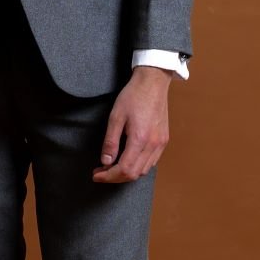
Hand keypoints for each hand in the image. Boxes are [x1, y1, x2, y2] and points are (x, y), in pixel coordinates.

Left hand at [92, 66, 172, 182]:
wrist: (153, 83)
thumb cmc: (133, 96)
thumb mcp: (115, 117)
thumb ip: (110, 142)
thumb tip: (105, 162)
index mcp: (140, 139)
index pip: (124, 169)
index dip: (108, 176)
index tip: (96, 175)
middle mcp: (153, 145)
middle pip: (134, 174)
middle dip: (115, 177)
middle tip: (100, 172)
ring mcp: (160, 143)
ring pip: (143, 170)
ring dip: (127, 173)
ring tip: (111, 166)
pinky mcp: (164, 140)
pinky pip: (151, 162)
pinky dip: (138, 166)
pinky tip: (127, 160)